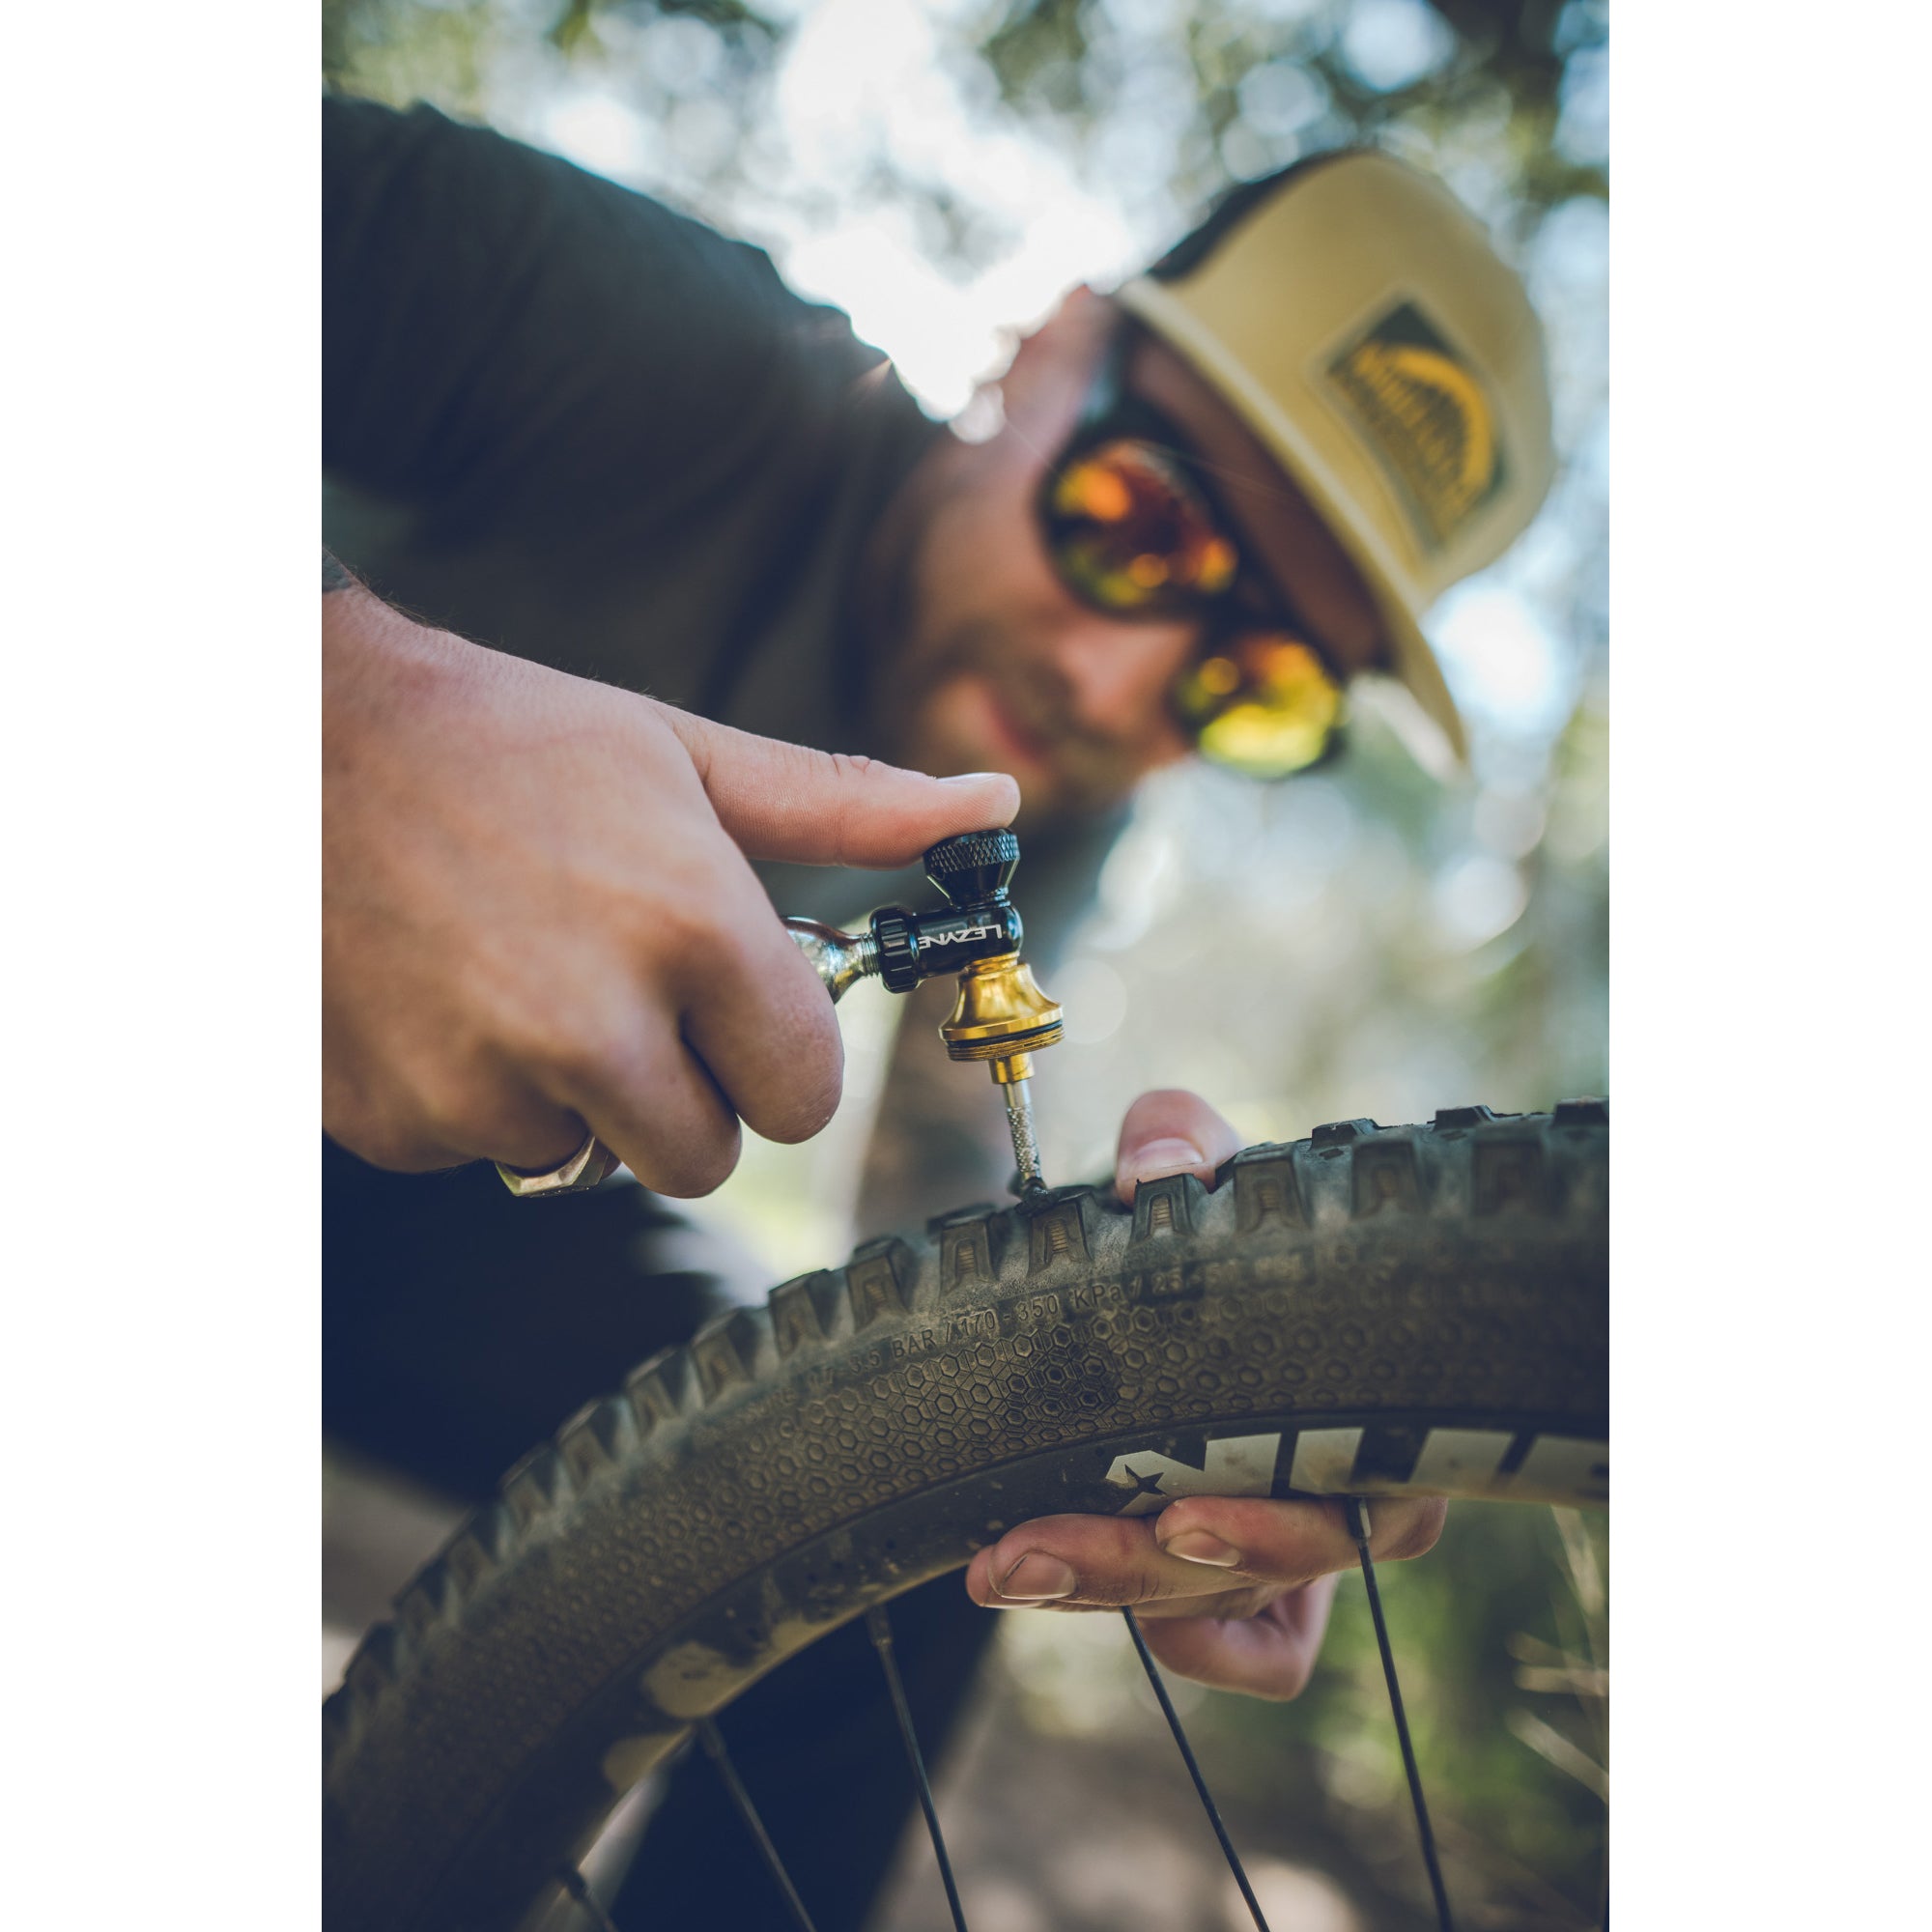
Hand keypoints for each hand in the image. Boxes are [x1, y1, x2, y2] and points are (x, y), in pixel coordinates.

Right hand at [323, 586, 1016, 1195]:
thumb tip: (995, 809)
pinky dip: (475, 1100)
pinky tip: (441, 997)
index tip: (732, 1005)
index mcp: (693, 929)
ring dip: (574, 1093)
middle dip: (684, 1089)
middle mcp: (593, 1023)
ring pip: (590, 1158)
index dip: (775, 1053)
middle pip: (707, 1155)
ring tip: (517, 972)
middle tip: (624, 991)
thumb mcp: (685, 755)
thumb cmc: (508, 737)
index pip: (804, 1095)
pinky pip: (484, 1152)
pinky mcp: (394, 1123)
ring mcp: (482, 1084)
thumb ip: (847, 808)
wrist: (291, 740)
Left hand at [964, 1089, 1445, 1697]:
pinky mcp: (1261, 1574)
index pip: (1383, 1490)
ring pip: (1232, 1603)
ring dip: (1111, 1591)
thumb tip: (1155, 1171)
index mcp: (1373, 1387)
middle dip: (1149, 1564)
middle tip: (1034, 1546)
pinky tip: (1075, 1601)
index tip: (1179, 1512)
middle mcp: (1356, 1479)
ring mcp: (1306, 1536)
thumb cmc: (1213, 1210)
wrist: (1165, 1248)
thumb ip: (1179, 1142)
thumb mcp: (1195, 1158)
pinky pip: (1264, 1655)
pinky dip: (1196, 1649)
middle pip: (1284, 1565)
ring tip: (1003, 1562)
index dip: (1283, 1521)